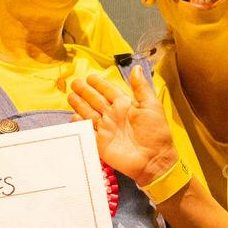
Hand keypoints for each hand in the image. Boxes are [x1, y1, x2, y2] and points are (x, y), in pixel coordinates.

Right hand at [67, 67, 179, 188]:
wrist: (154, 159)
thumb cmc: (156, 132)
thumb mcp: (151, 106)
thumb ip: (141, 87)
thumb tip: (136, 68)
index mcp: (125, 105)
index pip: (109, 91)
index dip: (100, 84)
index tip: (90, 77)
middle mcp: (114, 116)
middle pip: (96, 100)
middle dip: (85, 92)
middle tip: (75, 83)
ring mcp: (106, 129)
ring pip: (89, 114)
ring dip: (79, 105)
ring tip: (70, 96)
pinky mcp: (101, 143)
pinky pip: (87, 132)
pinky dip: (80, 125)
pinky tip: (74, 117)